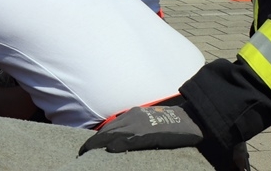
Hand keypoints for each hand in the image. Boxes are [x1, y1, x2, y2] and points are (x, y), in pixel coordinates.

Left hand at [79, 105, 202, 154]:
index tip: (85, 148)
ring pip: (114, 134)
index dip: (96, 139)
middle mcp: (132, 118)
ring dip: (100, 144)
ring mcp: (139, 125)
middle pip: (107, 131)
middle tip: (81, 153)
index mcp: (131, 116)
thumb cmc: (168, 124)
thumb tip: (117, 142)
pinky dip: (118, 144)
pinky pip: (129, 139)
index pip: (108, 128)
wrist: (189, 120)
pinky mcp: (148, 133)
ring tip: (88, 154)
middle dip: (93, 143)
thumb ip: (133, 130)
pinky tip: (110, 149)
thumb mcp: (147, 123)